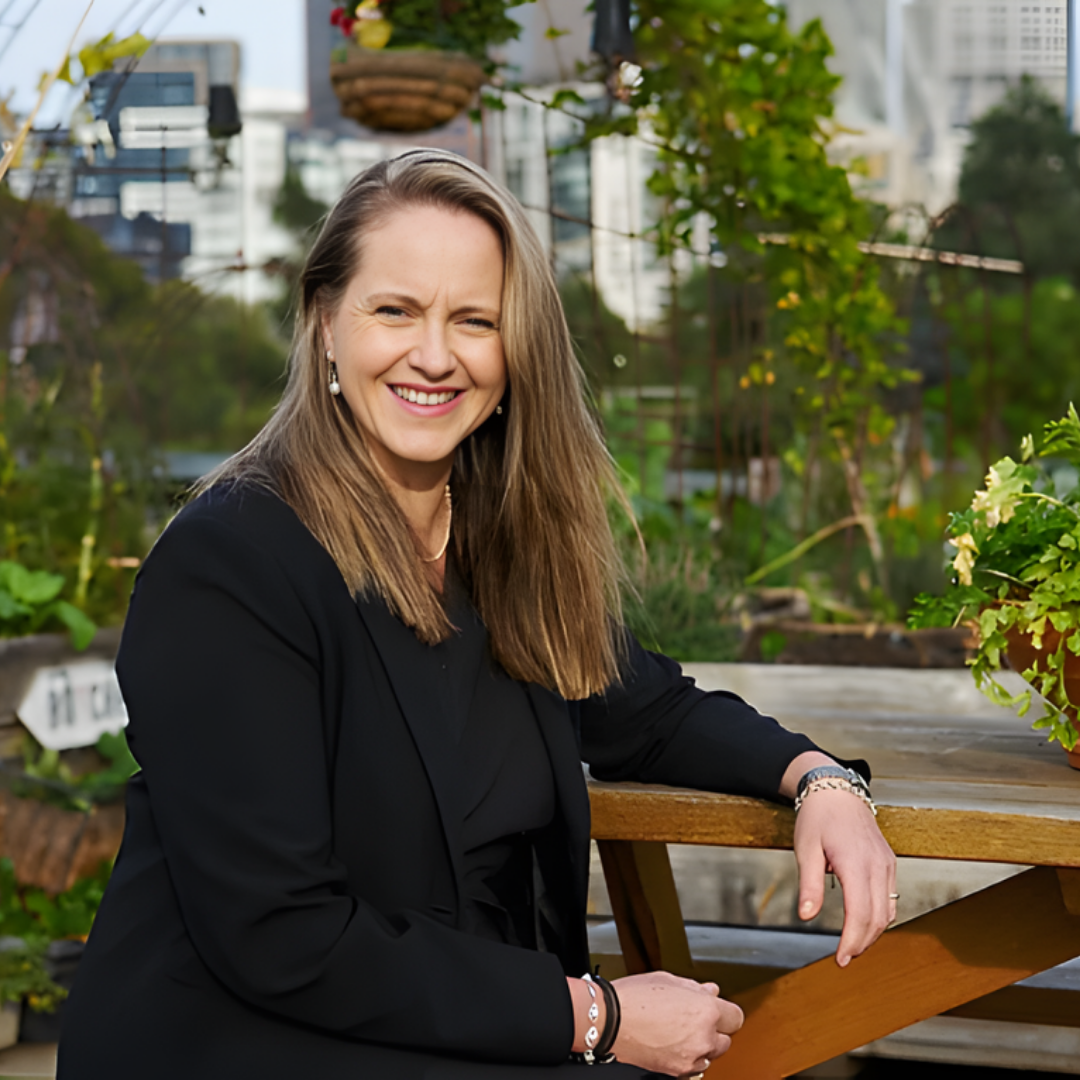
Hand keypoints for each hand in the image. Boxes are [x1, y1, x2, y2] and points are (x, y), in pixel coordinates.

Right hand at [609, 971, 742, 1076]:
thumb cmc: (633, 997)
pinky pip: (693, 1066)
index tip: (718, 1009)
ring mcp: (691, 1058)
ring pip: (710, 1055)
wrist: (609, 1021)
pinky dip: (688, 1057)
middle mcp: (703, 1037)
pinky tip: (670, 1042)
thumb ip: (695, 988)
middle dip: (714, 1029)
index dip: (725, 1011)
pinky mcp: (677, 1072)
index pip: (735, 1017)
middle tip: (693, 1017)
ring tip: (678, 1030)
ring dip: (701, 1044)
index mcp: (705, 1010)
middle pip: (726, 1039)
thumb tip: (710, 991)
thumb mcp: (668, 980)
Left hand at [793, 784, 896, 966]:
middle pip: (878, 918)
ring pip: (888, 911)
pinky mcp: (888, 863)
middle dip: (862, 943)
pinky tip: (865, 922)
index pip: (860, 914)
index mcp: (856, 863)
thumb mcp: (806, 849)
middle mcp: (877, 866)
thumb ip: (809, 884)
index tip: (840, 959)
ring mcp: (886, 864)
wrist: (836, 790)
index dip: (852, 942)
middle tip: (844, 958)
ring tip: (853, 945)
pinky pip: (891, 898)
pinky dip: (880, 916)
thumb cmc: (817, 817)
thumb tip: (806, 917)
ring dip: (873, 932)